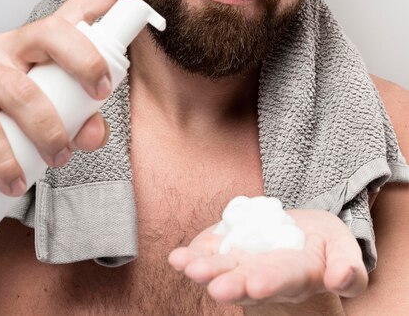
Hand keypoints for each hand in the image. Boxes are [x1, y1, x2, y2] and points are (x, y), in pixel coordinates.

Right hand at [0, 0, 152, 196]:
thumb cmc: (18, 102)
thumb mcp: (52, 98)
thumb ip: (82, 115)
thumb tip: (91, 134)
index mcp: (41, 39)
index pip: (77, 6)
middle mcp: (12, 44)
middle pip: (52, 33)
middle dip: (85, 61)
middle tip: (99, 96)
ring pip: (21, 91)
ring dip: (48, 130)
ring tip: (59, 158)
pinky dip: (5, 159)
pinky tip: (16, 179)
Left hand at [169, 209, 367, 305]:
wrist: (299, 235)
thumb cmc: (324, 244)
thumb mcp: (344, 248)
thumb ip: (348, 267)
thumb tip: (341, 279)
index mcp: (297, 275)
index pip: (283, 280)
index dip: (270, 282)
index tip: (256, 285)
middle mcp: (264, 276)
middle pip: (246, 282)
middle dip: (231, 284)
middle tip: (217, 289)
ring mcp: (241, 263)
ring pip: (222, 270)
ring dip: (205, 271)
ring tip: (188, 268)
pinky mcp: (225, 249)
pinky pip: (207, 254)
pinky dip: (191, 256)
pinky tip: (176, 258)